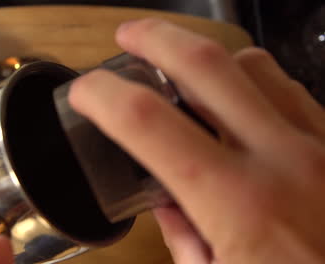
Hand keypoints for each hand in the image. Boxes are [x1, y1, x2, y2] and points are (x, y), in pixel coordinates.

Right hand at [69, 18, 324, 263]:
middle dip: (155, 37)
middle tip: (130, 36)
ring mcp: (322, 146)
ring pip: (254, 64)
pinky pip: (291, 89)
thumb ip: (184, 238)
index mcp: (240, 206)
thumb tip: (165, 201)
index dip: (104, 96)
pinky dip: (253, 80)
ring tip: (182, 69)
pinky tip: (237, 99)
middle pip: (207, 62)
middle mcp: (285, 161)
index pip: (148, 122)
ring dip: (207, 58)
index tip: (86, 91)